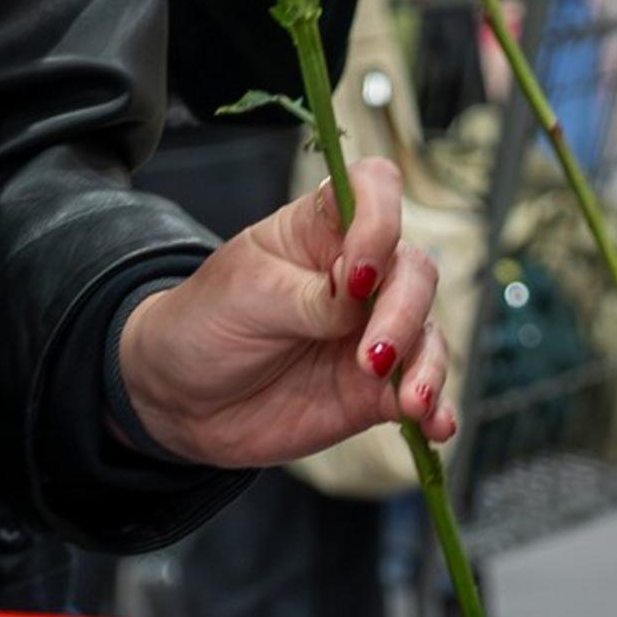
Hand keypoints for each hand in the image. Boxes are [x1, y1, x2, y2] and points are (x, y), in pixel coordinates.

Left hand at [114, 157, 455, 465]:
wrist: (179, 400)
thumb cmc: (206, 324)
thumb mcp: (246, 296)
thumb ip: (309, 296)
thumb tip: (361, 300)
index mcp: (319, 229)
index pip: (376, 190)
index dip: (381, 218)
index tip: (358, 271)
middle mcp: (356, 275)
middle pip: (413, 270)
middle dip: (403, 311)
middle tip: (371, 356)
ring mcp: (369, 332)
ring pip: (427, 332)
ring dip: (429, 365)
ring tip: (409, 401)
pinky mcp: (374, 389)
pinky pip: (420, 393)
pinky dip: (436, 407)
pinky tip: (436, 426)